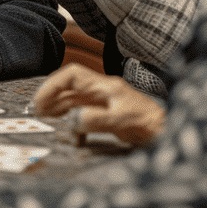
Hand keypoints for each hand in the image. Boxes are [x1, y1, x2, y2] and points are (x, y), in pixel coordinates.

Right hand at [32, 63, 163, 145]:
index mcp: (104, 86)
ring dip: (58, 107)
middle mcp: (102, 91)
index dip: (52, 85)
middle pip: (70, 87)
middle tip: (36, 112)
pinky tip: (69, 131)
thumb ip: (96, 119)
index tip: (40, 101)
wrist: (169, 131)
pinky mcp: (109, 114)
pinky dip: (72, 119)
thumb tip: (72, 120)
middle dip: (51, 96)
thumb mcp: (122, 122)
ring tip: (45, 118)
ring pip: (74, 99)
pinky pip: (83, 112)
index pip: (71, 76)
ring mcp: (105, 102)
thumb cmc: (150, 124)